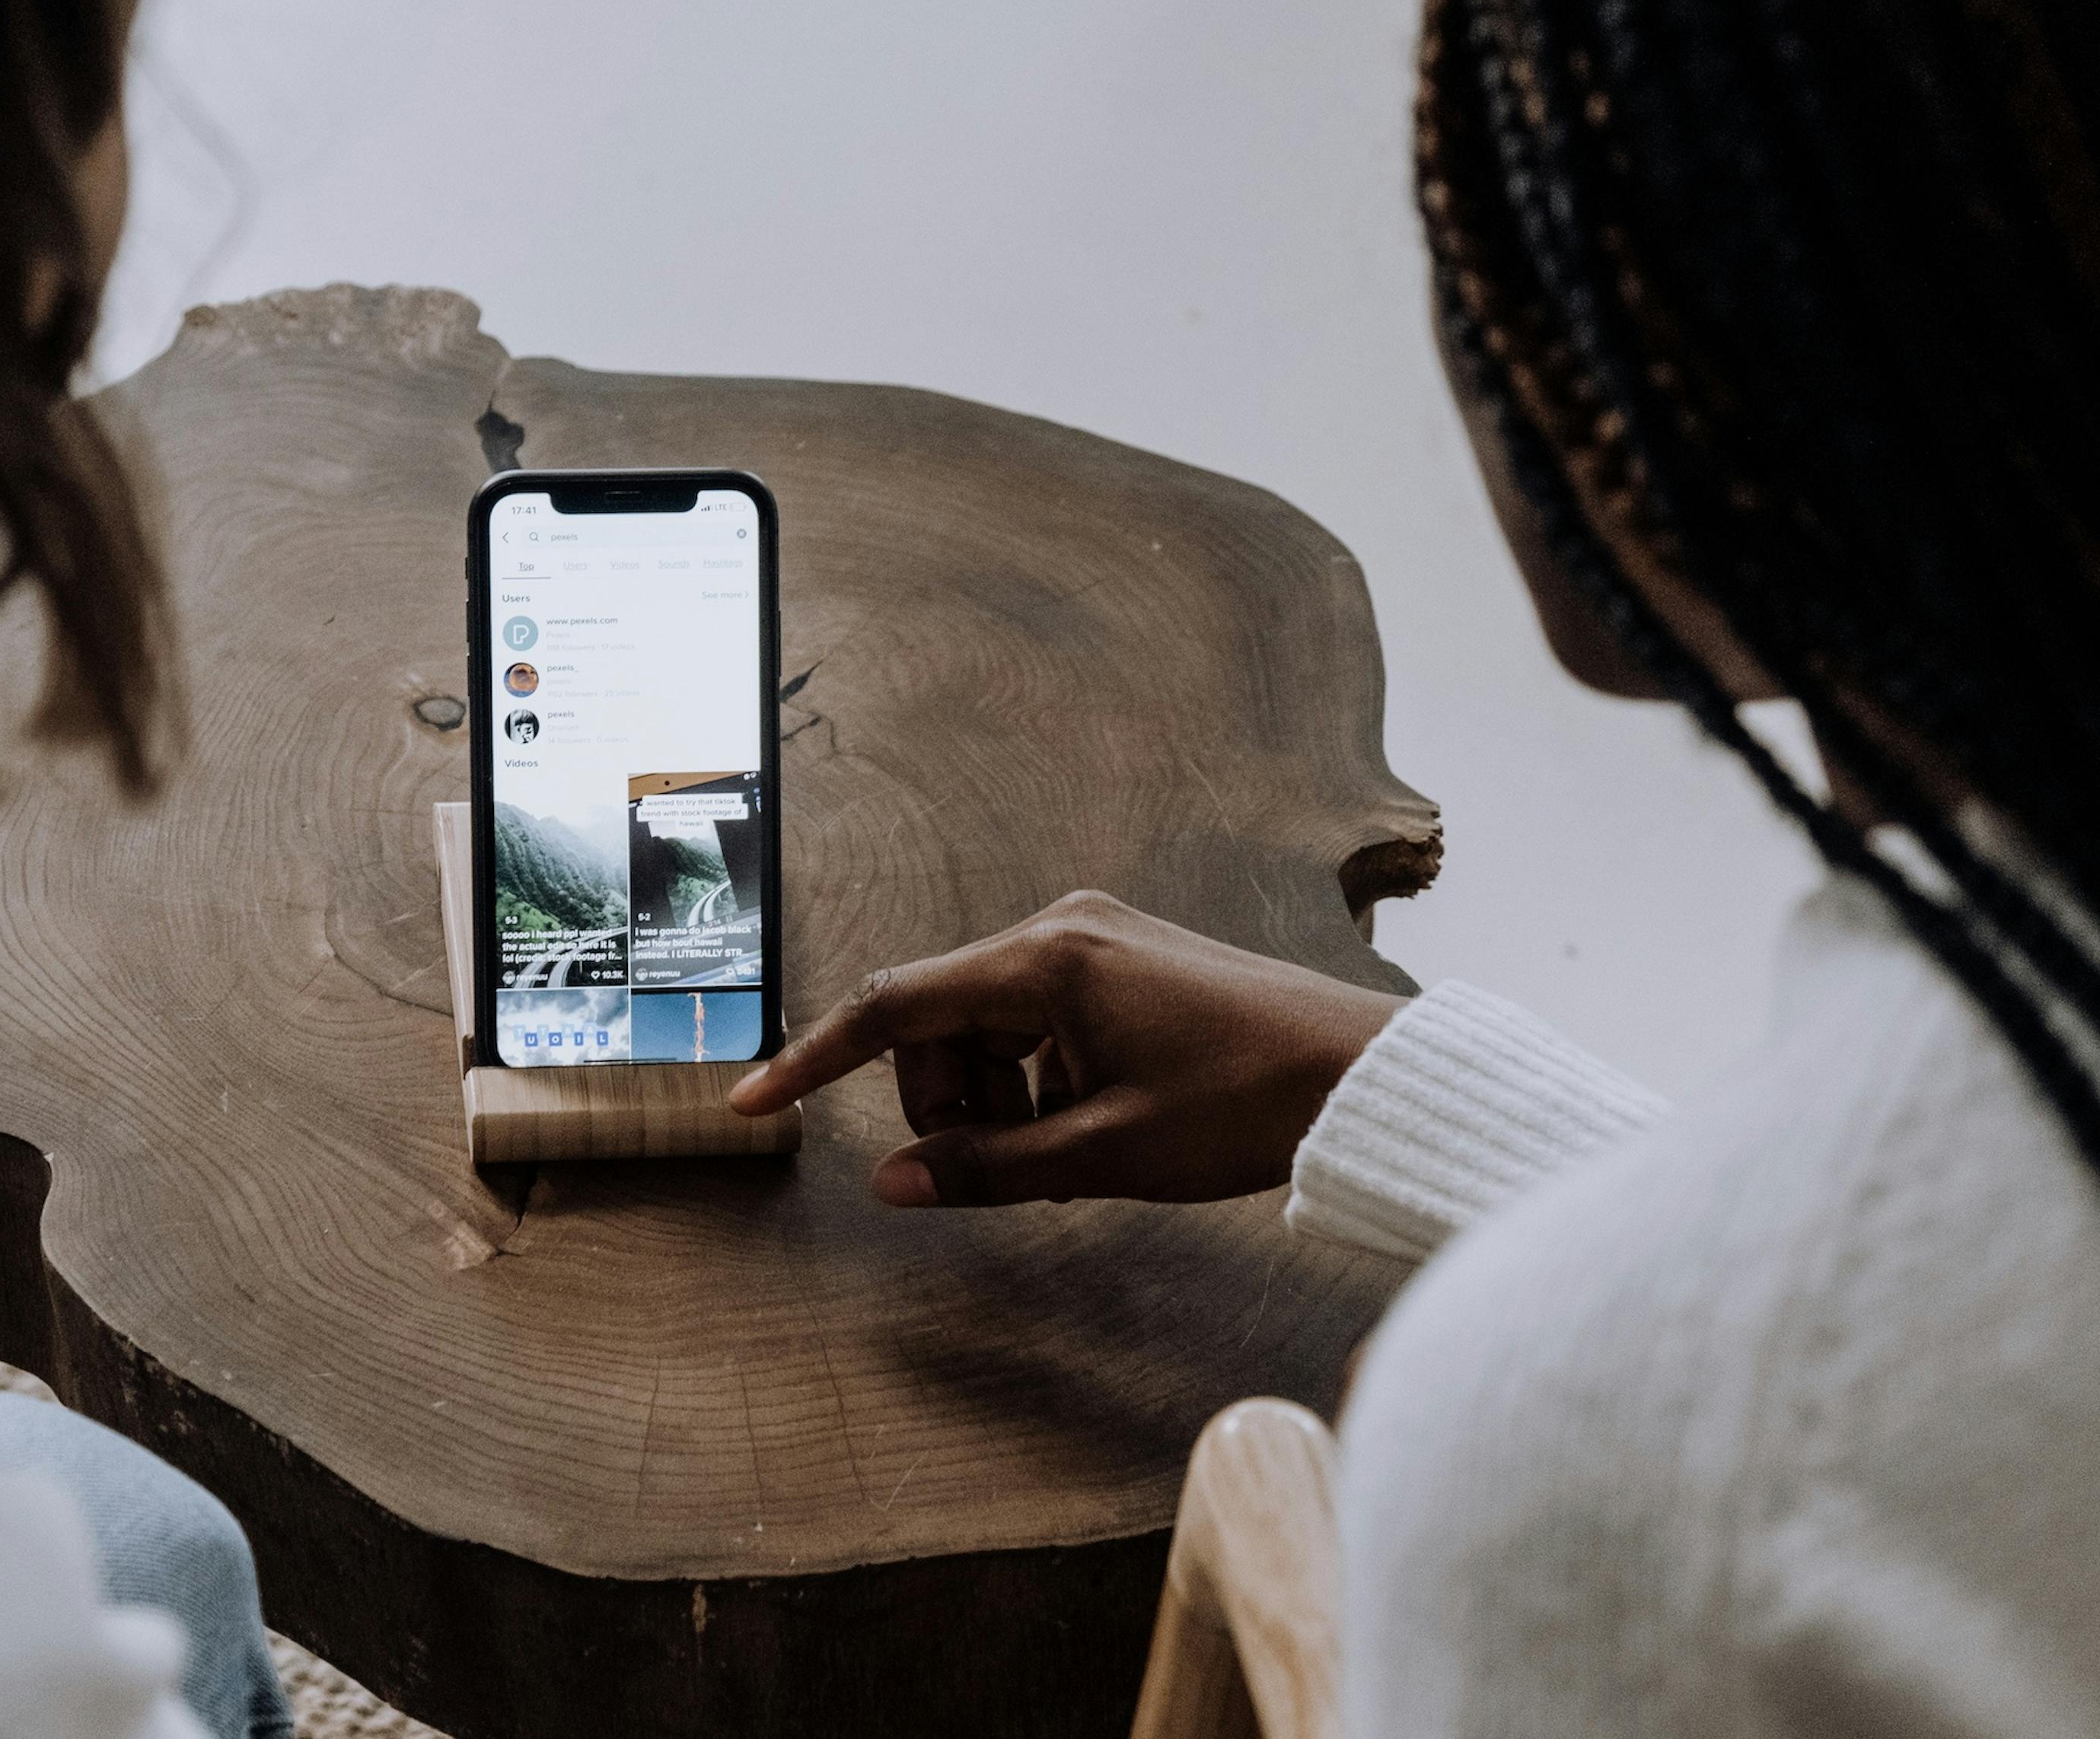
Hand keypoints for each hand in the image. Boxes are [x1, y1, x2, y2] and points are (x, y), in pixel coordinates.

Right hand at [729, 891, 1404, 1207]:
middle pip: (937, 1022)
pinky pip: (1035, 1022)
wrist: (1365, 1075)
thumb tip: (893, 1186)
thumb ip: (988, 1169)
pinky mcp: (1120, 959)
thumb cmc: (1246, 1109)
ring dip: (996, 1098)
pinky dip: (1038, 1080)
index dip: (813, 1058)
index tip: (750, 1102)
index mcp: (1047, 961)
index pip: (892, 1006)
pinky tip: (1097, 1123)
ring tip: (1071, 1152)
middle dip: (945, 1103)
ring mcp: (1092, 938)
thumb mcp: (1106, 1156)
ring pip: (984, 1028)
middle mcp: (1059, 929)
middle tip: (1010, 1169)